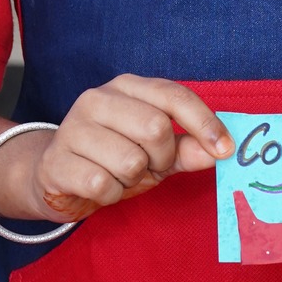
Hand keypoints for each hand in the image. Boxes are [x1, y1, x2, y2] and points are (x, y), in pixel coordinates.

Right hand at [0, 75, 232, 223]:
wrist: (55, 176)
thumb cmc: (113, 158)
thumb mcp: (157, 153)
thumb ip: (188, 149)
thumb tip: (218, 151)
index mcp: (126, 87)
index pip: (173, 95)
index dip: (204, 123)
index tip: (225, 150)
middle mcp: (96, 99)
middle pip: (155, 128)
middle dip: (161, 158)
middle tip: (149, 166)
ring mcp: (72, 128)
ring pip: (130, 160)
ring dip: (133, 179)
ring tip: (118, 174)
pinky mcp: (57, 161)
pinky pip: (103, 184)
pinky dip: (111, 194)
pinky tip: (99, 186)